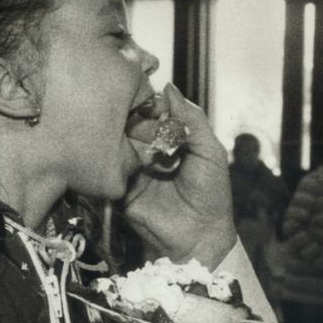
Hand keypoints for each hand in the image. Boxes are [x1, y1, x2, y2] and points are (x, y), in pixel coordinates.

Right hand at [122, 85, 237, 266]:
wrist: (200, 235)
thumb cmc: (211, 193)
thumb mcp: (210, 151)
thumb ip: (192, 118)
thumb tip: (169, 87)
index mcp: (170, 139)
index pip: (152, 110)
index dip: (150, 103)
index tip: (152, 104)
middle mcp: (148, 149)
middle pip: (132, 122)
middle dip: (138, 122)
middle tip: (149, 132)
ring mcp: (133, 167)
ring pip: (119, 141)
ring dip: (130, 141)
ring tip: (146, 152)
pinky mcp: (120, 186)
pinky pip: (111, 167)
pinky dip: (118, 161)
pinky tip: (132, 163)